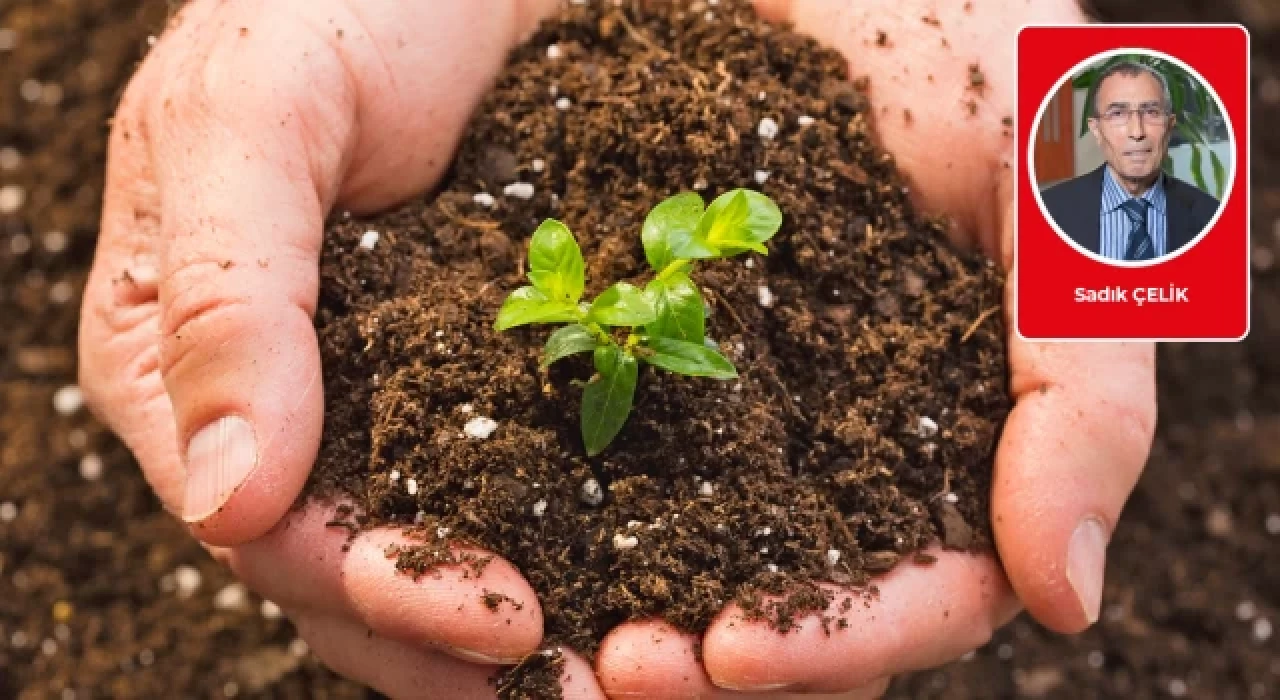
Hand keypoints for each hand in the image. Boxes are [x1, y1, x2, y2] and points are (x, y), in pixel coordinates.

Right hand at [79, 0, 607, 695]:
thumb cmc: (325, 6)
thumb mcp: (252, 119)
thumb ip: (228, 298)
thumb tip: (228, 508)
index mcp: (190, 372)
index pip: (279, 535)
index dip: (387, 594)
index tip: (508, 625)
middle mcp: (292, 412)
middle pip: (364, 580)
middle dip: (473, 650)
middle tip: (601, 692)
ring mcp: (390, 402)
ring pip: (450, 552)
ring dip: (541, 629)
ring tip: (649, 672)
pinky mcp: (486, 375)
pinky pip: (528, 480)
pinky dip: (589, 540)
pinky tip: (669, 575)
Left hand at [591, 0, 1157, 695]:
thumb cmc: (958, 46)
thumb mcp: (1057, 193)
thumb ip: (1088, 392)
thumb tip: (1066, 602)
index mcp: (940, 436)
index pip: (908, 594)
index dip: (833, 638)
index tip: (733, 651)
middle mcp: (827, 439)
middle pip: (775, 602)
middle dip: (692, 658)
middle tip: (603, 674)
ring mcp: (715, 392)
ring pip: (666, 548)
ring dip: (598, 603)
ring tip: (525, 629)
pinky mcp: (613, 335)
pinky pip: (569, 435)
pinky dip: (527, 490)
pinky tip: (472, 516)